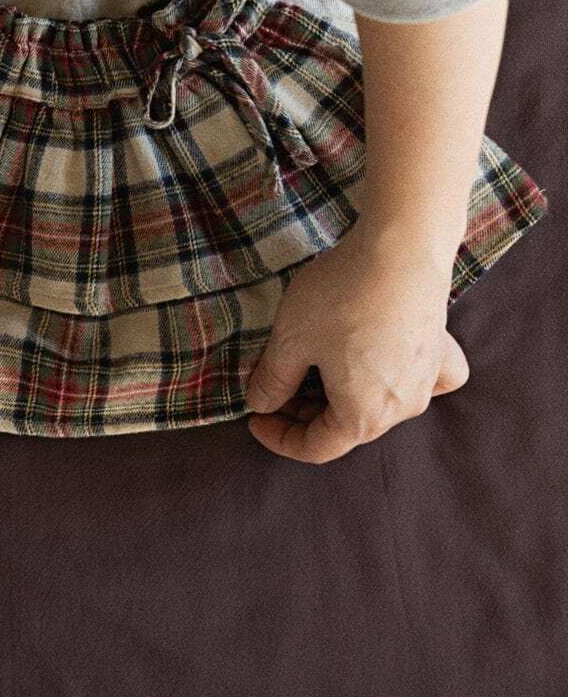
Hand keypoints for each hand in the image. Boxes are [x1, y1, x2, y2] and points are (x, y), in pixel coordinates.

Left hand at [244, 221, 469, 462]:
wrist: (401, 247)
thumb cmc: (342, 298)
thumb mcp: (291, 340)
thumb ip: (272, 380)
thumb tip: (261, 403)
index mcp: (363, 418)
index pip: (315, 448)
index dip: (278, 437)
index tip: (255, 417)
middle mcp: (402, 409)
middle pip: (347, 427)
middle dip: (306, 411)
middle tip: (276, 382)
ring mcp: (428, 381)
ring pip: (377, 403)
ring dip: (341, 392)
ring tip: (313, 363)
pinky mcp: (440, 351)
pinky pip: (421, 380)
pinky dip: (396, 378)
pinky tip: (382, 361)